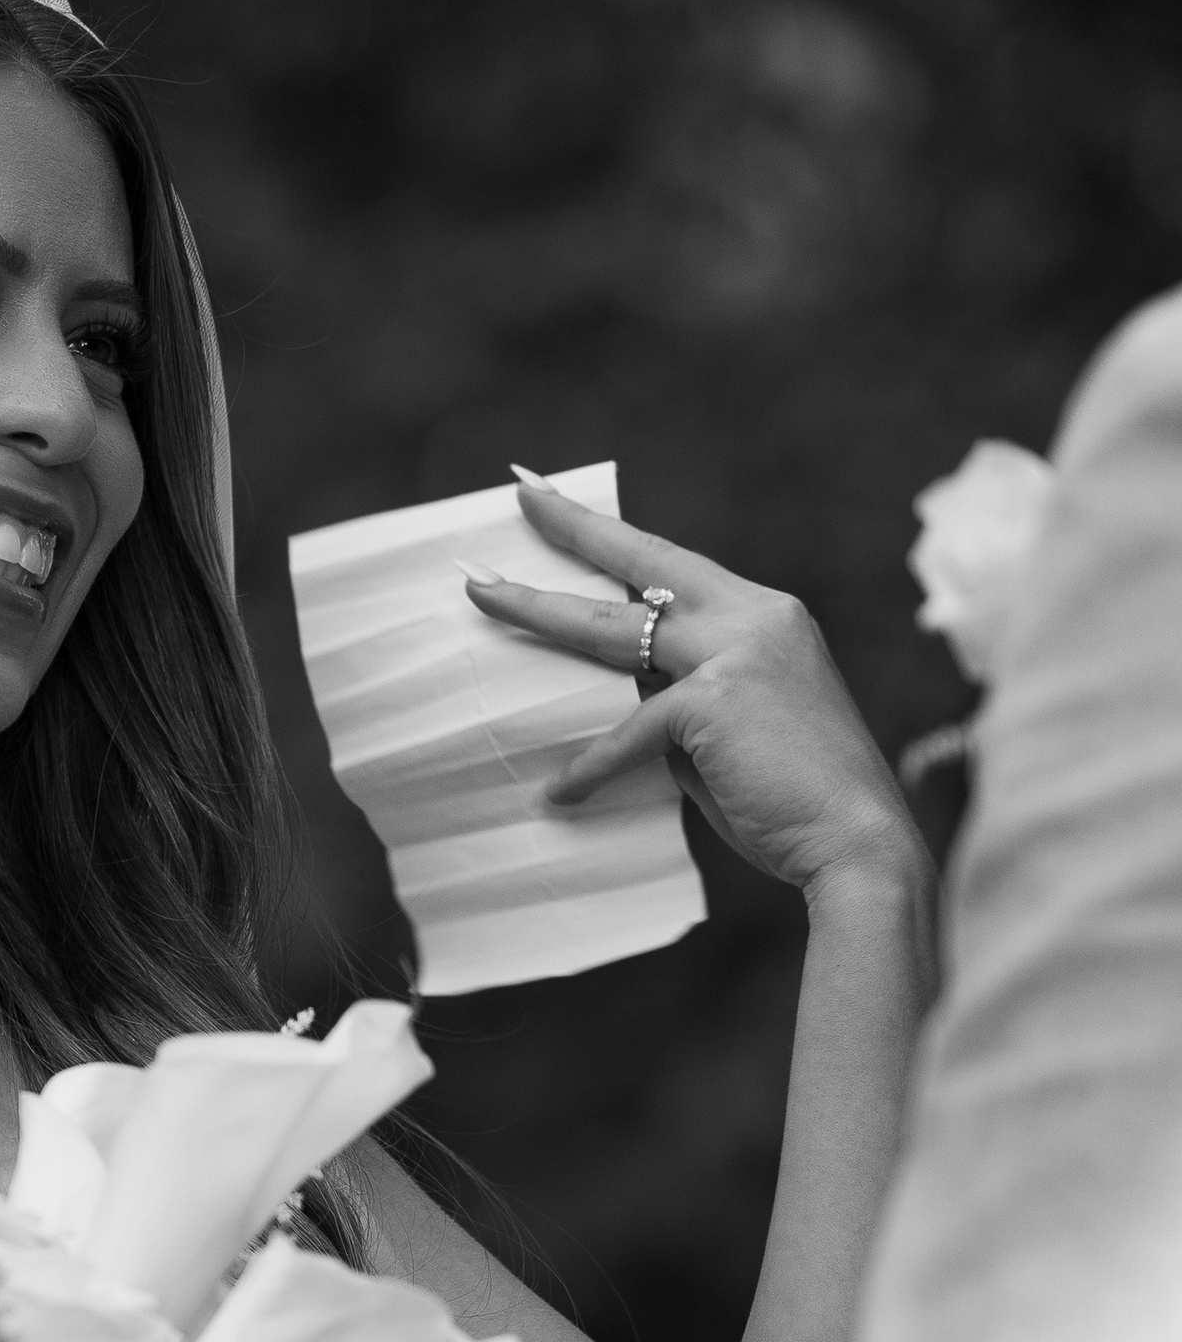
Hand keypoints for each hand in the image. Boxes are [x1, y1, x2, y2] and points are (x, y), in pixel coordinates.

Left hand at [464, 471, 919, 898]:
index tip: (560, 500)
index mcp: (765, 615)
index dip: (614, 533)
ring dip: (541, 613)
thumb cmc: (796, 797)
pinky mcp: (715, 701)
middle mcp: (756, 617)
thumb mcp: (735, 729)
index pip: (675, 562)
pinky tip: (559, 795)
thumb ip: (682, 699)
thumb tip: (622, 698)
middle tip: (519, 498)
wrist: (860, 843)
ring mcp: (738, 652)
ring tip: (481, 596)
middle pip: (642, 566)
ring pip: (617, 630)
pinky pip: (631, 731)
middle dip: (573, 533)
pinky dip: (592, 768)